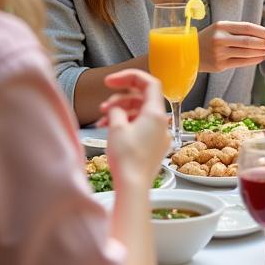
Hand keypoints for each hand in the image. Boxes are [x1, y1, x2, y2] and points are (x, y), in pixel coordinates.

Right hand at [99, 69, 170, 187]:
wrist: (133, 186)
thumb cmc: (126, 158)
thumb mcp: (116, 127)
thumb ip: (116, 110)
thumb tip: (115, 107)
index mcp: (156, 113)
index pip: (149, 83)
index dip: (129, 77)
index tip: (111, 81)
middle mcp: (162, 122)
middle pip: (142, 99)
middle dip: (121, 99)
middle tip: (103, 105)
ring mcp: (159, 135)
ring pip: (140, 114)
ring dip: (121, 112)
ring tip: (102, 119)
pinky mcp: (154, 146)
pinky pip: (142, 127)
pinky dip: (127, 125)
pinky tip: (111, 130)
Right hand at [197, 20, 264, 72]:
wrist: (189, 53)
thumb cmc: (209, 39)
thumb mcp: (220, 29)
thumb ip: (238, 30)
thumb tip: (263, 34)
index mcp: (221, 26)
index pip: (247, 27)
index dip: (262, 31)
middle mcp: (220, 39)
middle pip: (248, 41)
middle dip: (264, 43)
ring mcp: (219, 53)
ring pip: (247, 53)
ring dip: (261, 52)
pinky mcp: (220, 65)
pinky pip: (241, 62)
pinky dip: (254, 60)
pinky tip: (260, 58)